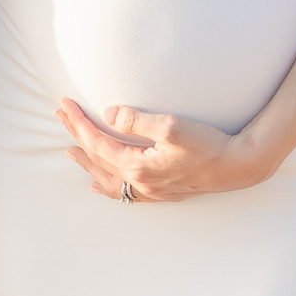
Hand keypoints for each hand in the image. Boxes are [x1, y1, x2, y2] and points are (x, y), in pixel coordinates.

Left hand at [55, 98, 288, 202]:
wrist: (237, 166)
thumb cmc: (208, 143)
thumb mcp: (172, 125)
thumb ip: (137, 120)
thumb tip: (108, 114)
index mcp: (137, 166)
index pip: (97, 141)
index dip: (78, 121)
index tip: (64, 103)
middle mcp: (139, 183)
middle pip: (96, 159)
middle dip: (76, 135)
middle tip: (58, 115)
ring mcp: (149, 191)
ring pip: (106, 179)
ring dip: (86, 162)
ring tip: (68, 151)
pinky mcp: (160, 192)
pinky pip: (123, 192)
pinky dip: (105, 186)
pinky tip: (98, 186)